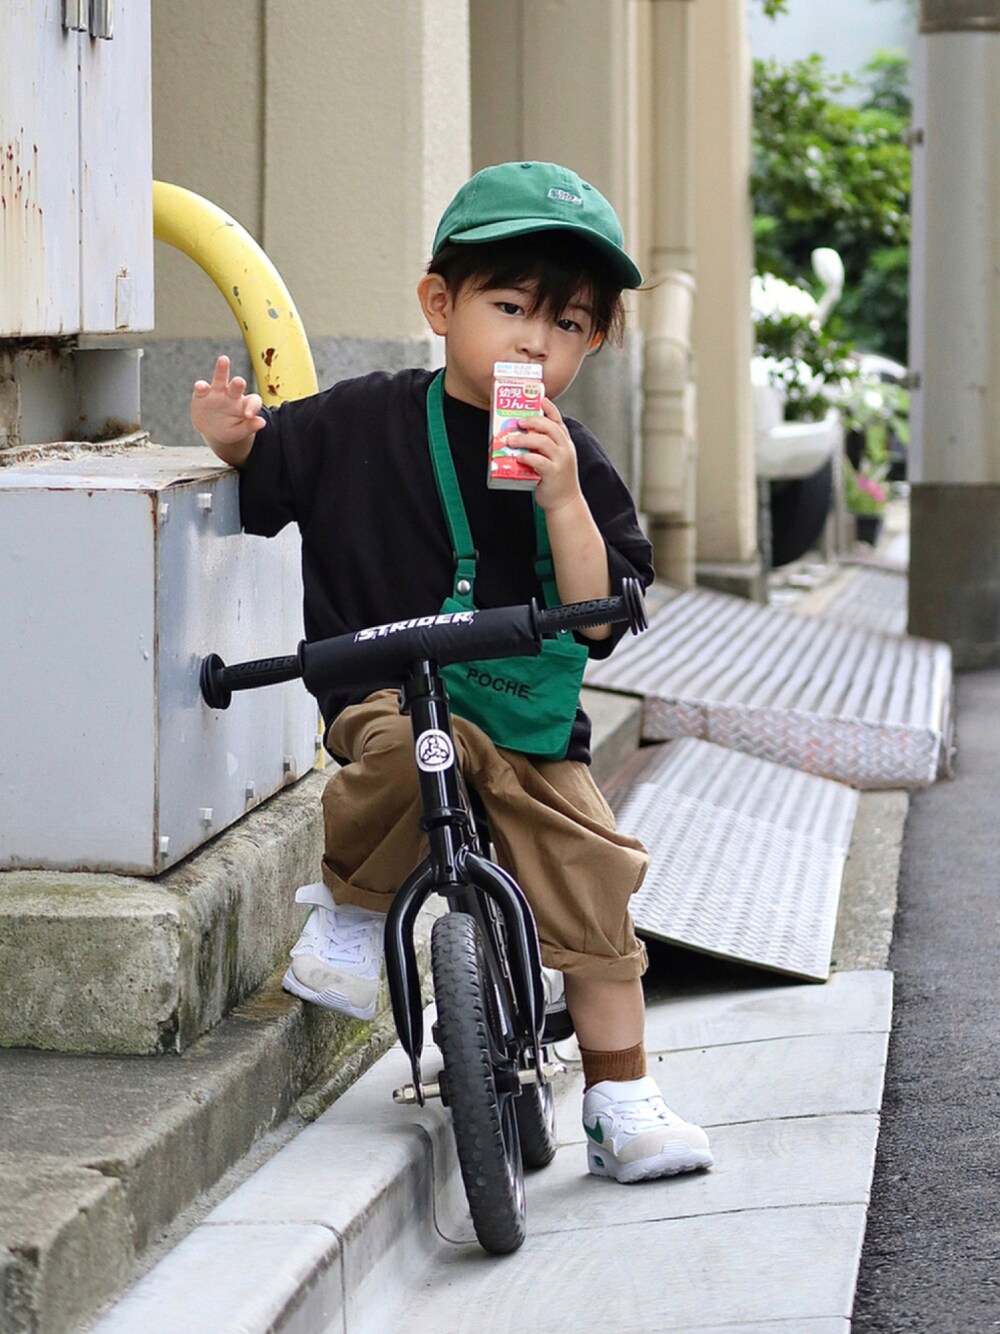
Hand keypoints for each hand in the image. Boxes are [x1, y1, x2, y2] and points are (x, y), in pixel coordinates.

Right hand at [191, 355, 265, 464]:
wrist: (212, 431)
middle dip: (238, 383)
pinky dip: (201, 386)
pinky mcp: (202, 395)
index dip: (253, 407)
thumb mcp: (239, 432)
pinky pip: (202, 388)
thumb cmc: (230, 430)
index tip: (249, 416)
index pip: (253, 401)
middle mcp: (233, 394)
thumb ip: (249, 427)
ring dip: (222, 369)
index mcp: (245, 404)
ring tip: (224, 360)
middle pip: (237, 385)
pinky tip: (201, 386)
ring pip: (220, 379)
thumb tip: (262, 422)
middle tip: (239, 381)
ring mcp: (217, 393)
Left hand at [507, 397, 580, 511]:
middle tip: (518, 422)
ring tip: (510, 440)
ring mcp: (561, 460)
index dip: (548, 408)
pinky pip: (538, 461)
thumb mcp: (553, 458)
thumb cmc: (555, 479)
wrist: (565, 502)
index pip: (558, 420)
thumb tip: (518, 436)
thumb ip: (542, 447)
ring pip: (542, 441)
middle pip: (550, 427)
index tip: (539, 399)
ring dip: (524, 439)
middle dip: (532, 421)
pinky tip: (518, 457)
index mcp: (565, 442)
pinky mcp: (553, 473)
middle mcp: (565, 448)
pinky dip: (526, 457)